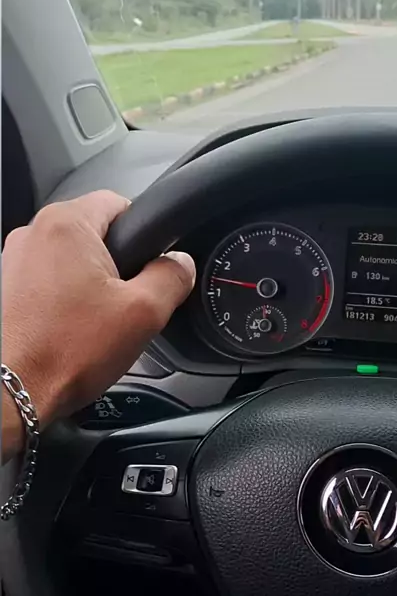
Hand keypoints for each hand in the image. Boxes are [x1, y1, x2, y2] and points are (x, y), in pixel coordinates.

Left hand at [2, 191, 194, 455]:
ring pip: (71, 260)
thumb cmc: (65, 352)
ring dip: (88, 285)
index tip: (149, 267)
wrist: (10, 392)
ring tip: (94, 324)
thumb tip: (181, 263)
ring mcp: (13, 260)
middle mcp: (34, 233)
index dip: (144, 234)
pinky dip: (63, 301)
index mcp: (67, 224)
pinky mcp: (6, 288)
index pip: (120, 202)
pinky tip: (69, 332)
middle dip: (116, 265)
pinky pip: (48, 282)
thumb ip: (172, 277)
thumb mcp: (143, 313)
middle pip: (94, 233)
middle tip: (124, 305)